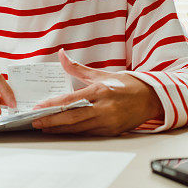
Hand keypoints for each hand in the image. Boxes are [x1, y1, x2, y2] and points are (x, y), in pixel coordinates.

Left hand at [31, 49, 162, 135]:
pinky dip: (73, 132)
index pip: (71, 100)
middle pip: (72, 118)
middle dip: (52, 121)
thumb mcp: (101, 74)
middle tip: (35, 122)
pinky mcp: (111, 131)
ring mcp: (108, 121)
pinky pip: (88, 133)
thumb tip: (61, 54)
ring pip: (79, 128)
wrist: (151, 98)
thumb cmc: (126, 84)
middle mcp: (104, 108)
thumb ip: (77, 68)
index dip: (53, 106)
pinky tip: (62, 131)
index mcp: (100, 91)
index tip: (38, 108)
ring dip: (60, 129)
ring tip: (44, 128)